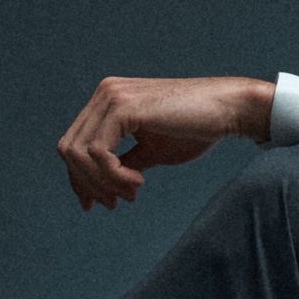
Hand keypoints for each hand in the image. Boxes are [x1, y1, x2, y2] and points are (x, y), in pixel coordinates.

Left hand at [57, 76, 274, 210]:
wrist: (229, 109)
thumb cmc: (197, 129)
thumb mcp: (152, 152)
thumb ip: (125, 164)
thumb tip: (102, 188)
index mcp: (108, 101)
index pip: (74, 144)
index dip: (80, 179)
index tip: (98, 204)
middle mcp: (104, 94)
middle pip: (69, 150)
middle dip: (88, 184)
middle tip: (114, 204)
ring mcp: (112, 98)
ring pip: (79, 153)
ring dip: (103, 183)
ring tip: (132, 194)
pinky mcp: (124, 108)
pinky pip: (99, 153)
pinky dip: (114, 176)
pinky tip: (139, 182)